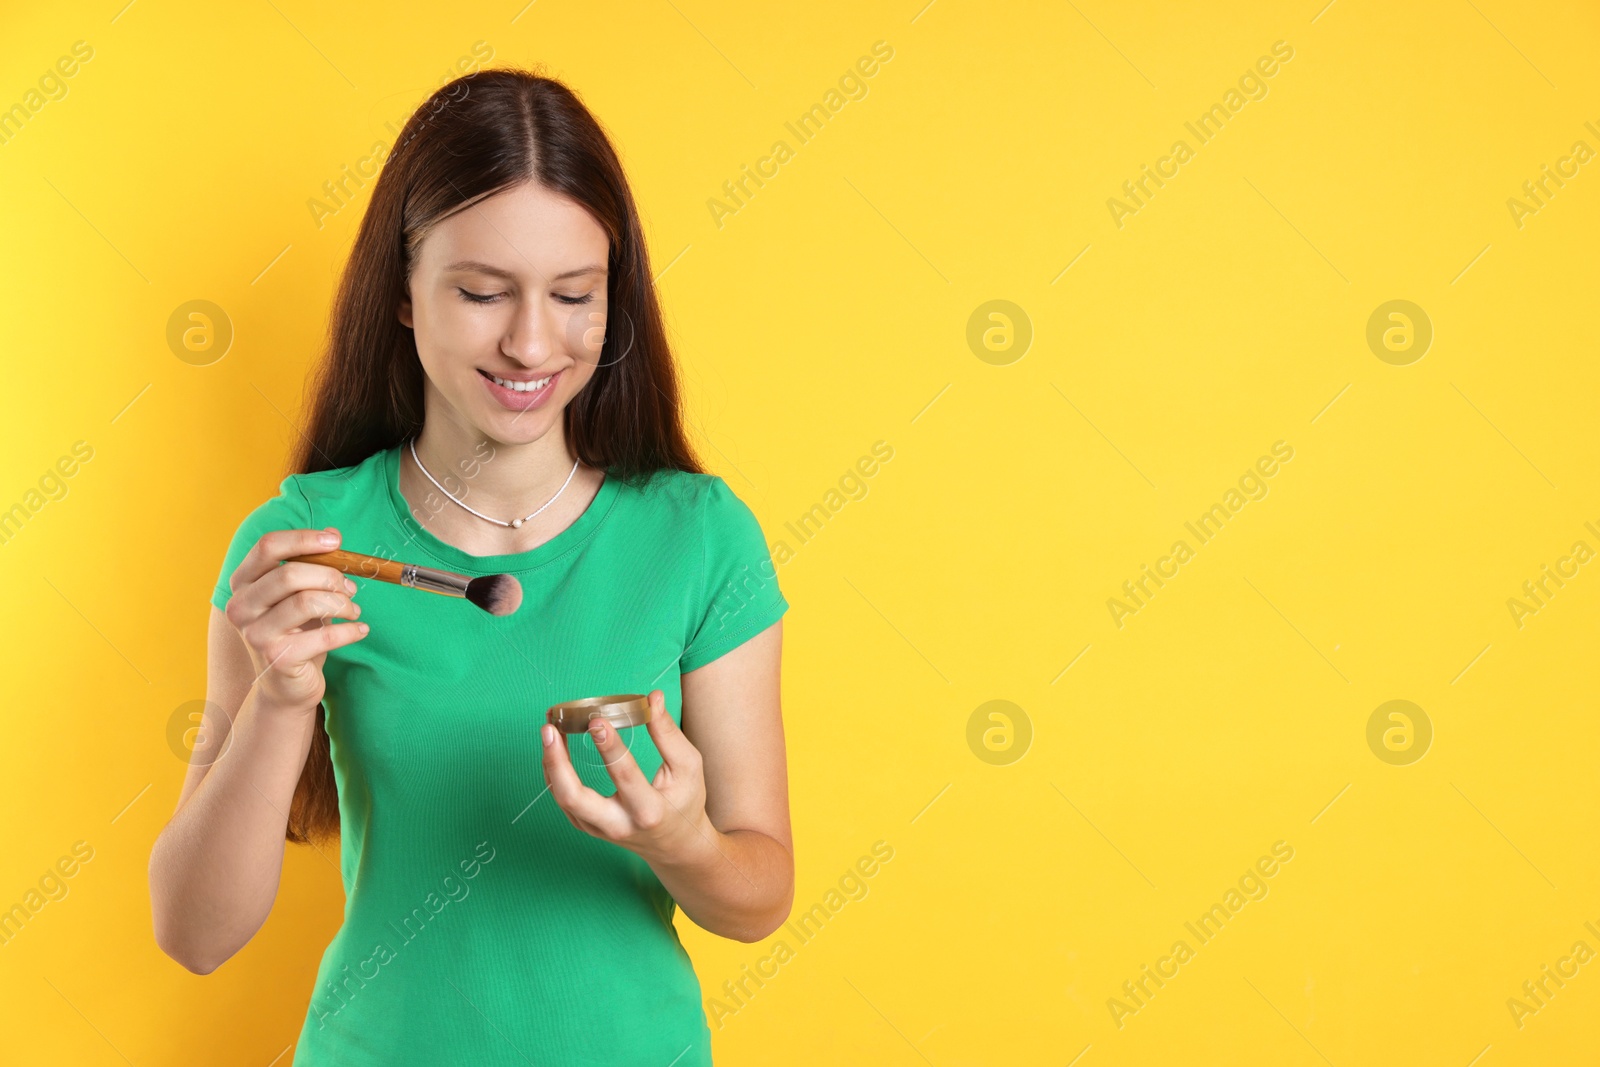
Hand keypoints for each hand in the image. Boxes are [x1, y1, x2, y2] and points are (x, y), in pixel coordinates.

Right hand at [223, 527, 367, 714]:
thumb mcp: (298, 595)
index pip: (268, 546)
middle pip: (289, 573)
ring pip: (307, 602)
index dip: (304, 539)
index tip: (335, 541)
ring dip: (341, 603)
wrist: (286, 686)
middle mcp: (241, 607)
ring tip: (353, 610)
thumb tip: (333, 536)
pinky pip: (324, 635)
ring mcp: (256, 634)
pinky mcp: (277, 659)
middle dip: (330, 576)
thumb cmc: (295, 633)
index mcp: (243, 583)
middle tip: (350, 587)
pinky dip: (350, 630)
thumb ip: (311, 566)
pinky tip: (360, 629)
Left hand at [541, 690, 715, 864]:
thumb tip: (654, 697)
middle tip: (550, 729)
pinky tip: (554, 749)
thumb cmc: (685, 802)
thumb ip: (668, 733)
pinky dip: (554, 774)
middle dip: (557, 762)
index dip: (608, 746)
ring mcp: (599, 830)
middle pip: (574, 798)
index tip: (596, 720)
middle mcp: (619, 824)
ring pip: (563, 799)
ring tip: (549, 731)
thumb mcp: (688, 767)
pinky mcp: (588, 828)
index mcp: (648, 810)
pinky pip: (563, 801)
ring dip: (551, 763)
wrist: (676, 846)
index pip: (623, 775)